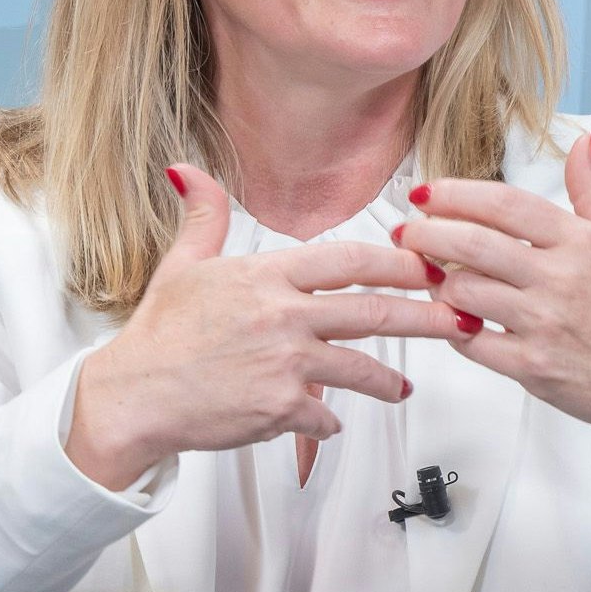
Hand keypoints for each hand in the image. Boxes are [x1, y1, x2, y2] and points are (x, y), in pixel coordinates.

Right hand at [65, 163, 472, 489]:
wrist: (132, 396)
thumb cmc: (159, 334)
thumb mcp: (182, 265)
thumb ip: (203, 216)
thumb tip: (188, 169)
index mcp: (267, 275)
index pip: (348, 259)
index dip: (396, 260)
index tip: (428, 263)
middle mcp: (283, 316)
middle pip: (373, 312)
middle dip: (424, 316)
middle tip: (458, 319)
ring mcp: (284, 364)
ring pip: (360, 368)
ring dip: (387, 380)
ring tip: (404, 387)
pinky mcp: (279, 408)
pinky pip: (324, 416)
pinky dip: (330, 421)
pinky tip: (333, 422)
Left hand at [395, 132, 590, 479]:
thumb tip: (582, 142)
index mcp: (580, 241)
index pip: (504, 204)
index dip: (456, 194)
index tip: (426, 194)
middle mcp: (559, 279)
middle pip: (472, 245)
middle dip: (427, 233)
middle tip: (406, 230)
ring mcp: (544, 325)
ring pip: (464, 294)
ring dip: (434, 281)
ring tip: (422, 272)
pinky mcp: (534, 367)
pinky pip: (473, 344)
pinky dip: (451, 328)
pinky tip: (447, 317)